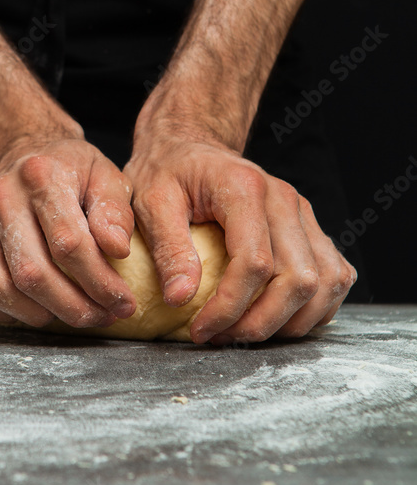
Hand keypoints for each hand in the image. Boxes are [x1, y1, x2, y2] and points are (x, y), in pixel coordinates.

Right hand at [0, 136, 136, 327]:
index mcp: (41, 176)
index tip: (124, 301)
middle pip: (32, 272)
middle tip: (105, 316)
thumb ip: (115, 211)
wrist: (24, 154)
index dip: (99, 281)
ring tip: (76, 314)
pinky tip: (42, 309)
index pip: (68, 242)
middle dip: (74, 307)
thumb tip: (118, 250)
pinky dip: (10, 313)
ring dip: (42, 315)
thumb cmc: (72, 170)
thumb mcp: (106, 175)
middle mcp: (1, 199)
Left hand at [125, 126, 356, 344]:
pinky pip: (334, 275)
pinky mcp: (310, 227)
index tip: (201, 330)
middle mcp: (284, 199)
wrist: (190, 146)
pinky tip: (280, 318)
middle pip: (298, 279)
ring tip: (247, 332)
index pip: (255, 263)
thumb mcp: (150, 200)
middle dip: (261, 323)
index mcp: (244, 189)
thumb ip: (167, 248)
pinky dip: (316, 307)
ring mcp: (303, 213)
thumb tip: (181, 299)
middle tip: (222, 338)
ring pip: (325, 283)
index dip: (230, 307)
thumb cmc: (167, 172)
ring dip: (291, 321)